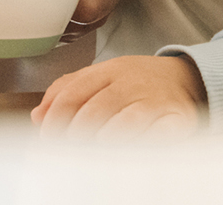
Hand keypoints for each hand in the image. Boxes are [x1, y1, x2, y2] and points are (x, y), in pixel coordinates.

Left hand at [32, 55, 204, 137]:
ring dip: (105, 140)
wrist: (185, 78)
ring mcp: (154, 100)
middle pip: (97, 108)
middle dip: (77, 133)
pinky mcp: (177, 118)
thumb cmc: (136, 82)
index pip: (75, 91)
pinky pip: (159, 134)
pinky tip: (129, 152)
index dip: (56, 117)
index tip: (47, 137)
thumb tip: (37, 115)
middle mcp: (131, 82)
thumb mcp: (102, 76)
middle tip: (68, 150)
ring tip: (94, 152)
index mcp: (109, 70)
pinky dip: (143, 144)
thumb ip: (68, 90)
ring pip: (125, 121)